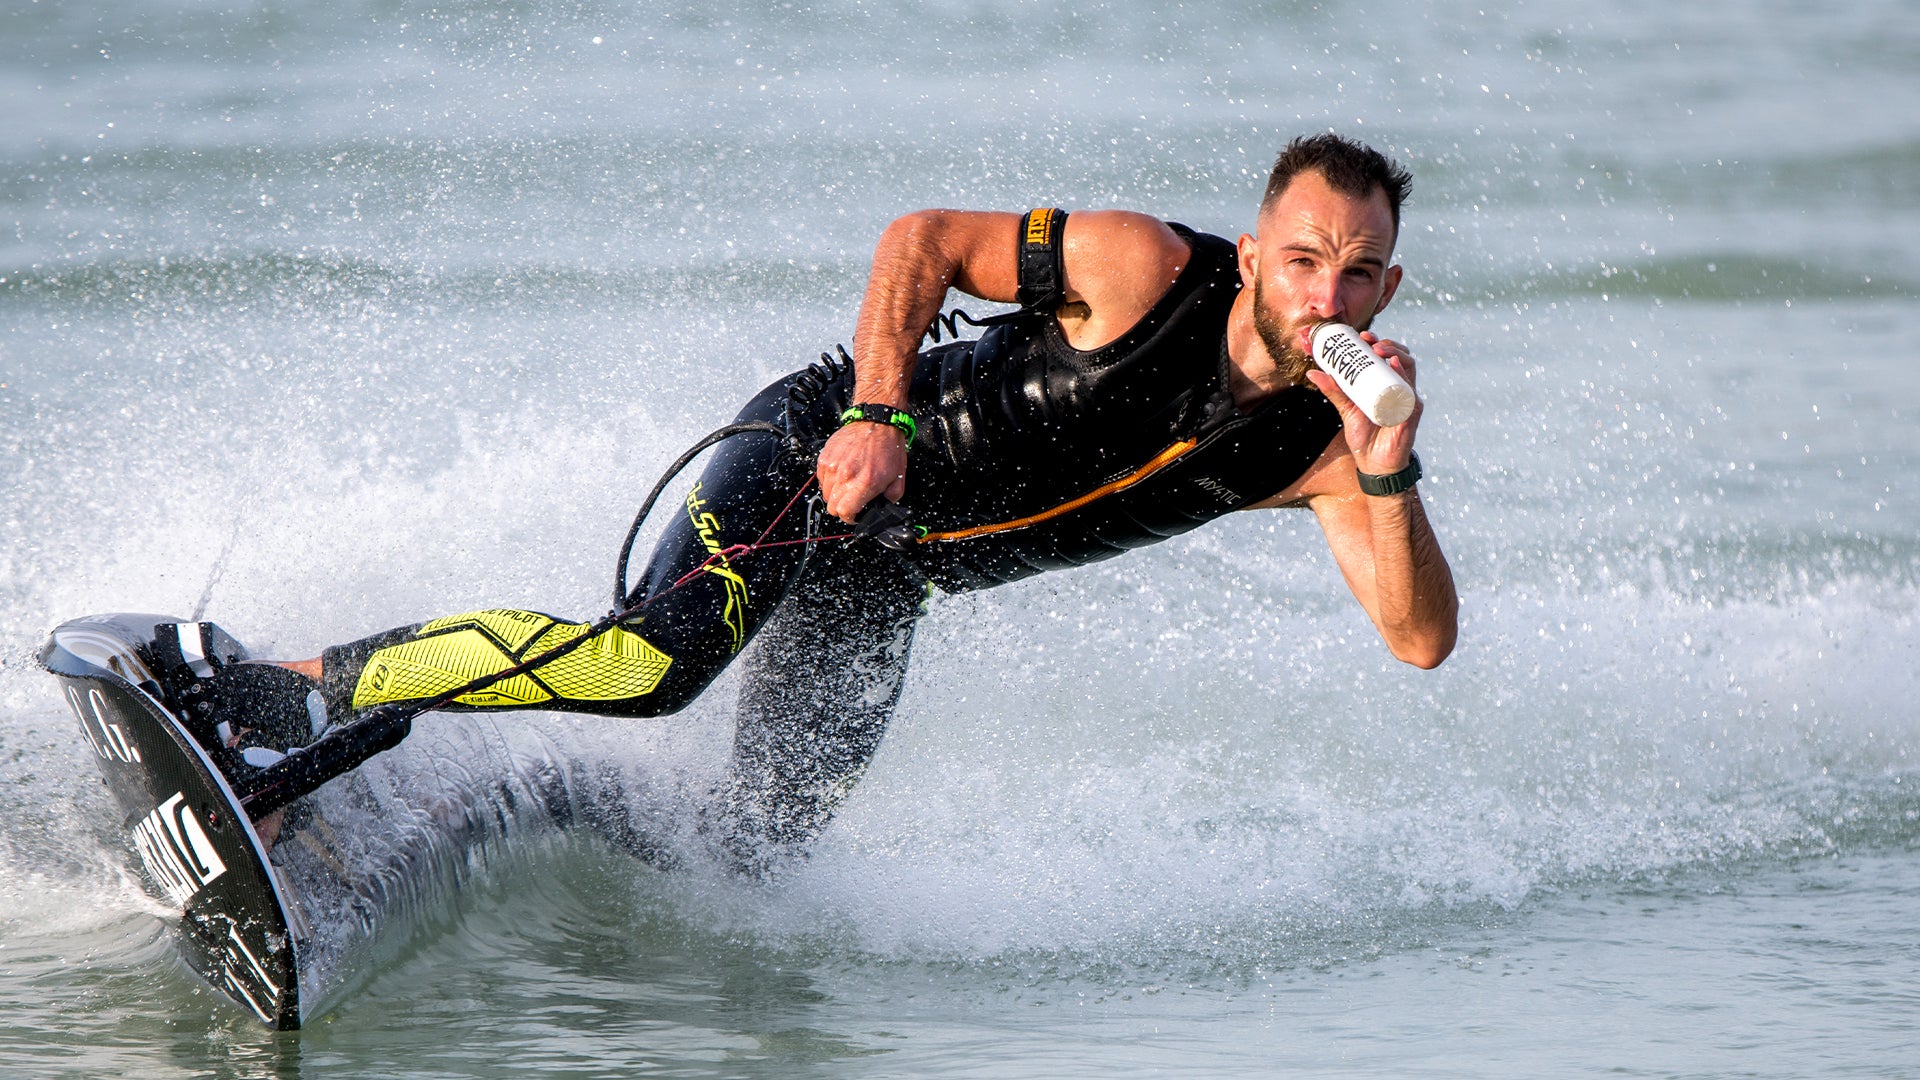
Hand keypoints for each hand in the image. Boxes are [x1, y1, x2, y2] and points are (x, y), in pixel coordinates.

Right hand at [817, 421, 908, 521]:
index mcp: (865, 482)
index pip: (844, 512)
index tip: (854, 514)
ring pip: (825, 493)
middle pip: (832, 506)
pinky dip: (829, 480)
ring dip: (835, 494)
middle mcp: (846, 475)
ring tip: (847, 485)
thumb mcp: (898, 478)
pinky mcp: (825, 457)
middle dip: (842, 508)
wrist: (877, 422)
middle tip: (851, 501)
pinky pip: (820, 478)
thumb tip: (883, 508)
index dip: (850, 517)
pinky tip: (841, 474)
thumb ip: (890, 498)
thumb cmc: (887, 447)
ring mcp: (832, 465)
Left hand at [1304, 331, 1420, 475]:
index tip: (1362, 335)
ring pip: (1408, 368)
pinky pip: (1411, 390)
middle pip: (1400, 357)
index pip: (1386, 356)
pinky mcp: (1411, 411)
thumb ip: (1333, 391)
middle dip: (1387, 344)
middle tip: (1370, 341)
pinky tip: (1395, 366)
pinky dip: (1404, 376)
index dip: (1378, 342)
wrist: (1374, 463)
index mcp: (1386, 384)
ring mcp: (1407, 398)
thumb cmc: (1364, 436)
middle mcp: (1399, 388)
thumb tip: (1312, 372)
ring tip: (1379, 350)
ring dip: (1396, 353)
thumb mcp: (1346, 409)